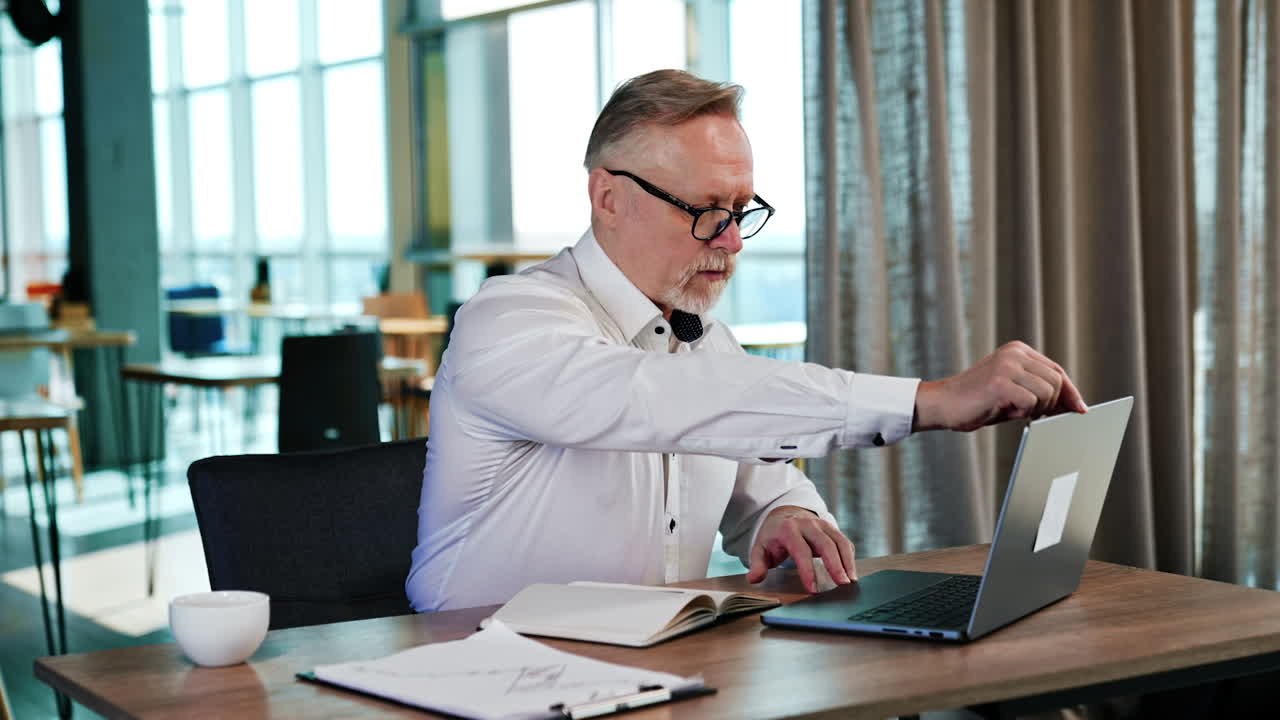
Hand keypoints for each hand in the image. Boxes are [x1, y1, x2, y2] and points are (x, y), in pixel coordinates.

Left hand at [746, 506, 855, 592]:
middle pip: (825, 544)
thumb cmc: (773, 537)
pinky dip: (849, 557)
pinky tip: (850, 572)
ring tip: (850, 580)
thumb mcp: (760, 548)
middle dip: (835, 564)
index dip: (808, 571)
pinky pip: (844, 541)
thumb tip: (754, 579)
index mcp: (788, 530)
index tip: (814, 590)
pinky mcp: (832, 528)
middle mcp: (808, 524)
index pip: (801, 551)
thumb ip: (758, 564)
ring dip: (847, 561)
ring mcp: (822, 525)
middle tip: (842, 584)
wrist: (784, 515)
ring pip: (839, 541)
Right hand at [913, 341, 1087, 432]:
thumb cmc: (977, 401)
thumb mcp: (1013, 392)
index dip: (1070, 391)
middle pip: (1057, 380)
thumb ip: (1040, 392)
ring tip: (1014, 410)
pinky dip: (1023, 413)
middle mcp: (1014, 353)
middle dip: (1052, 404)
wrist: (943, 404)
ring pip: (1048, 392)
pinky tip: (1006, 411)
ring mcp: (1006, 366)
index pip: (1057, 370)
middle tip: (1033, 414)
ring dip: (1036, 409)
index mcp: (1018, 350)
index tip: (1079, 409)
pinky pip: (1031, 402)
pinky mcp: (999, 382)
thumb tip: (1073, 404)